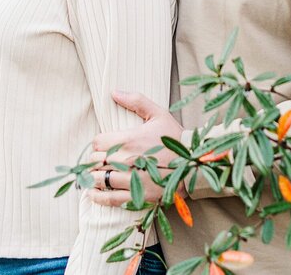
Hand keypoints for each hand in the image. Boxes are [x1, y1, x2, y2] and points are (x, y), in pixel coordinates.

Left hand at [88, 91, 185, 206]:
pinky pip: (109, 199)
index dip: (99, 143)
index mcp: (130, 139)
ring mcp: (132, 180)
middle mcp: (128, 160)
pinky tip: (95, 193)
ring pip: (99, 179)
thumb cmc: (174, 138)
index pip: (98, 142)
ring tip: (98, 175)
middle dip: (96, 160)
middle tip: (103, 160)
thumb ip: (136, 100)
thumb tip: (113, 92)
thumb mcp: (159, 114)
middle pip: (95, 161)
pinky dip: (98, 197)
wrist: (194, 165)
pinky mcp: (138, 197)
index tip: (106, 145)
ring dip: (95, 177)